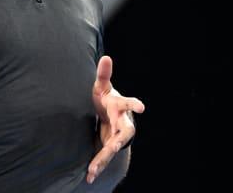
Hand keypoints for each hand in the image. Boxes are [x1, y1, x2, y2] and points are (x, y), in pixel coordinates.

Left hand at [86, 55, 144, 183]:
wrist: (109, 115)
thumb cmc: (105, 98)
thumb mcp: (101, 86)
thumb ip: (103, 74)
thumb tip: (106, 57)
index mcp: (120, 106)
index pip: (128, 103)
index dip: (135, 104)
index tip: (142, 107)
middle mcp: (123, 122)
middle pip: (125, 132)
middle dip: (119, 139)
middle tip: (113, 146)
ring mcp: (117, 135)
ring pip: (113, 147)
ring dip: (104, 158)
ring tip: (93, 169)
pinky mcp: (110, 145)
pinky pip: (105, 156)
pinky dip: (98, 165)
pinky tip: (89, 176)